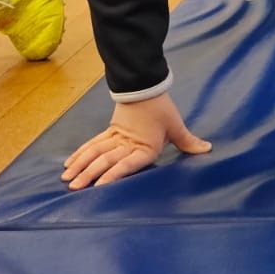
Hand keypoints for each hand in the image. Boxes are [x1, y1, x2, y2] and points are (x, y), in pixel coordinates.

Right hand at [61, 93, 211, 188]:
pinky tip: (70, 162)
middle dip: (89, 174)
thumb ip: (188, 141)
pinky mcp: (109, 130)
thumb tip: (207, 149)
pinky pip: (92, 143)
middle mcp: (126, 144)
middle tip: (74, 188)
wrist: (145, 85)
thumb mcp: (176, 126)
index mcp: (144, 147)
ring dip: (80, 165)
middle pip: (105, 160)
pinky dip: (80, 153)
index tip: (99, 186)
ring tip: (67, 178)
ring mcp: (115, 137)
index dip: (113, 175)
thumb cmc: (161, 108)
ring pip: (94, 152)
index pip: (127, 164)